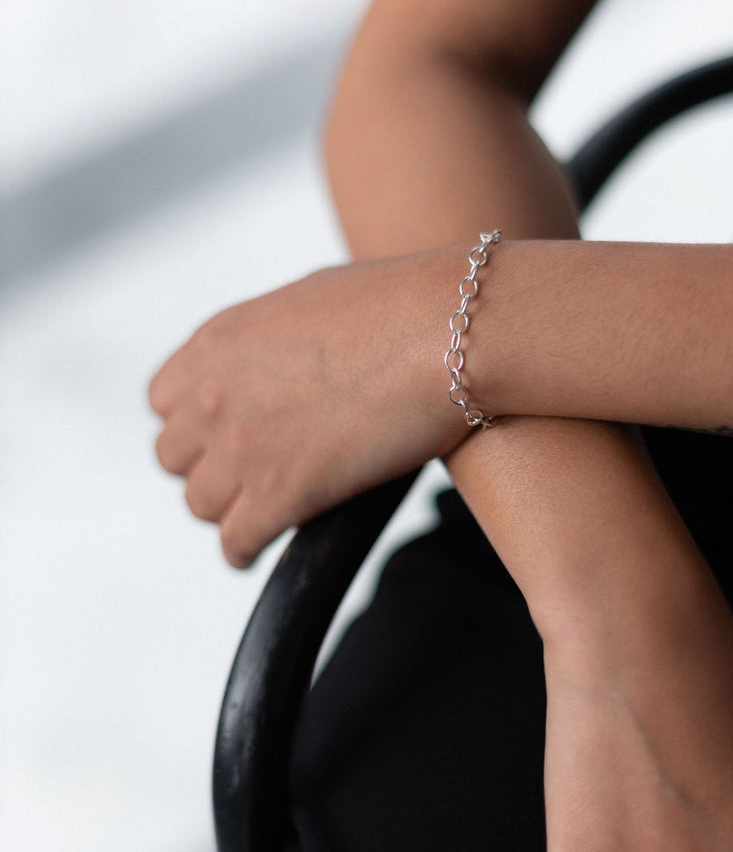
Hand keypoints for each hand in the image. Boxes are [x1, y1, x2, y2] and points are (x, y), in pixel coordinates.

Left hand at [149, 249, 465, 566]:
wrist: (451, 334)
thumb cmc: (403, 307)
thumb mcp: (309, 300)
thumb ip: (271, 339)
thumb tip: (280, 360)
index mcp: (218, 341)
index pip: (163, 401)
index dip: (195, 424)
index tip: (222, 436)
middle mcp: (215, 393)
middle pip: (175, 457)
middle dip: (209, 467)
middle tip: (247, 476)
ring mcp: (242, 447)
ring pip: (201, 504)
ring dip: (228, 510)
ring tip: (257, 516)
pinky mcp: (280, 495)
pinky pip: (237, 542)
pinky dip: (244, 550)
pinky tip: (260, 551)